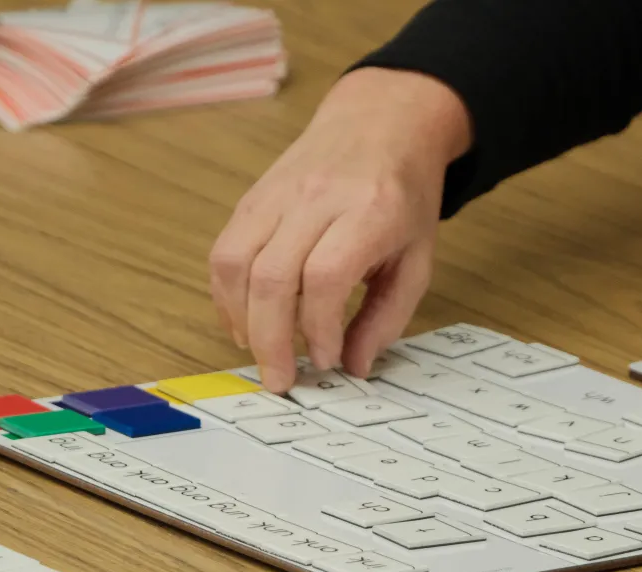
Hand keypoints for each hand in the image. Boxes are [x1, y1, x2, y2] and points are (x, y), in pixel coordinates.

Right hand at [209, 68, 471, 392]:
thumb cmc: (402, 194)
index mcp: (369, 210)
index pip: (326, 275)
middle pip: (272, 276)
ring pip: (236, 263)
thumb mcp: (417, 258)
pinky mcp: (252, 198)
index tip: (325, 358)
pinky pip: (223, 252)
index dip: (319, 327)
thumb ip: (387, 317)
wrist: (381, 122)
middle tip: (279, 379)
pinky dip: (225, 296)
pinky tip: (244, 322)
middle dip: (270, 340)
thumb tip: (352, 366)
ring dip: (240, 320)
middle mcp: (316, 198)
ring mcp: (277, 194)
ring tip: (259, 352)